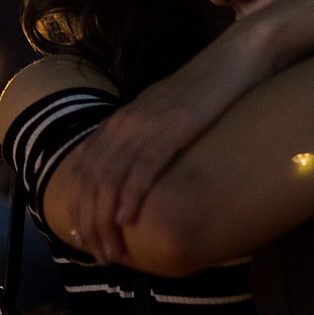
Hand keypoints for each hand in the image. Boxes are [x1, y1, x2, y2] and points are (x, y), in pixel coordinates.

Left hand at [64, 37, 266, 264]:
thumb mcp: (165, 115)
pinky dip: (131, 196)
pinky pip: (143, 167)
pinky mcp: (172, 127)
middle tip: (99, 255)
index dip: (80, 206)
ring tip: (111, 250)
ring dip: (106, 219)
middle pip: (93, 180)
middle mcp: (125, 122)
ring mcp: (147, 124)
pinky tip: (128, 220)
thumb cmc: (204, 89)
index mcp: (121, 120)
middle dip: (90, 222)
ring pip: (111, 178)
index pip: (85, 169)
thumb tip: (138, 172)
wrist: (233, 58)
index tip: (84, 237)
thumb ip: (145, 138)